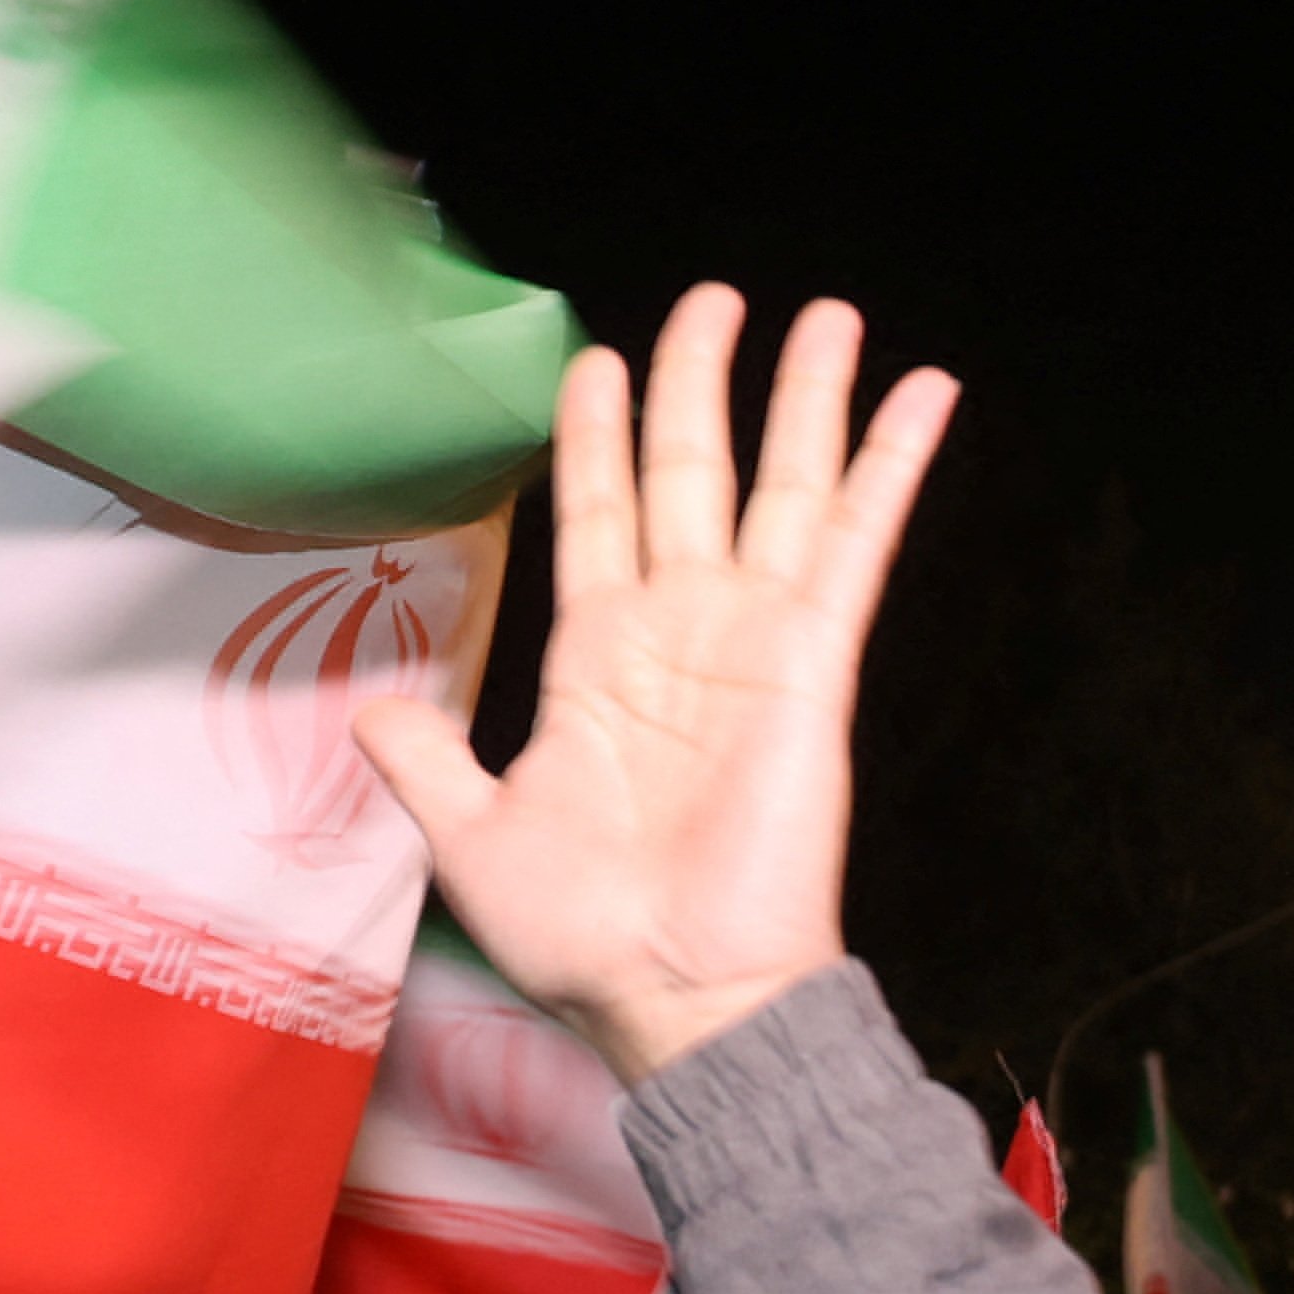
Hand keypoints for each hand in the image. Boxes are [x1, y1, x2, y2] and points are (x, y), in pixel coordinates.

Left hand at [356, 287, 954, 1082]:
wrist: (675, 993)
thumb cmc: (583, 936)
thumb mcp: (471, 840)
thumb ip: (427, 766)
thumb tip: (370, 716)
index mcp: (599, 662)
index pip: (600, 515)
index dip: (599, 437)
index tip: (598, 363)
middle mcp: (681, 633)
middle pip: (691, 473)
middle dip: (701, 383)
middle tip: (715, 300)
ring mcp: (754, 639)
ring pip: (784, 487)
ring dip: (806, 399)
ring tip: (828, 313)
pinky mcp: (815, 659)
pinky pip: (856, 542)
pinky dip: (890, 464)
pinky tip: (923, 392)